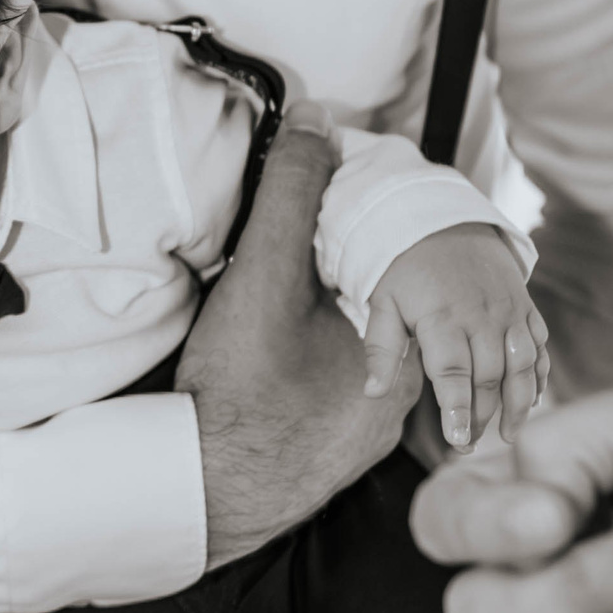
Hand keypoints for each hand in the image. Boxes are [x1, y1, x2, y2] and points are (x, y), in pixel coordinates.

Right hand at [181, 106, 420, 566]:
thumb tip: (317, 119)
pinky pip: (336, 403)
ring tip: (287, 321)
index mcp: (405, 348)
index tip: (325, 226)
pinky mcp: (331, 463)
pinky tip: (276, 375)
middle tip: (302, 271)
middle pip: (388, 319)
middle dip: (352, 289)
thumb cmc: (243, 386)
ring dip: (335, 338)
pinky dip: (315, 381)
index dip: (368, 238)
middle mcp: (404, 400)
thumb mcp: (266, 272)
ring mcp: (368, 440)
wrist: (205, 492)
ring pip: (364, 364)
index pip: (407, 272)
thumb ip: (294, 192)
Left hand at [363, 225, 547, 450]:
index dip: (457, 409)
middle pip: (489, 377)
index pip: (452, 373)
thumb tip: (372, 393)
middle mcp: (481, 316)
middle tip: (469, 447)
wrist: (444, 222)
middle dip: (483, 416)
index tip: (458, 441)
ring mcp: (509, 312)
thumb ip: (380, 349)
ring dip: (519, 405)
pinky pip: (539, 347)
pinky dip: (539, 376)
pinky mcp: (525, 308)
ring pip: (523, 366)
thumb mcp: (382, 303)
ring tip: (508, 436)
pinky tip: (532, 401)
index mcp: (442, 318)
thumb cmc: (405, 270)